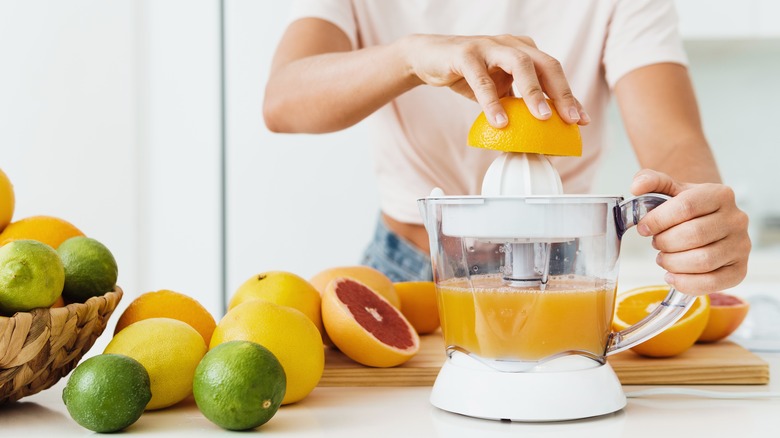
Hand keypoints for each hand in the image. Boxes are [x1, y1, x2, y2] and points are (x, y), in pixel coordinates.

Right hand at [400, 34, 589, 127]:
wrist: (429, 57)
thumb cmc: (467, 74)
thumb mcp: (497, 88)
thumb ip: (516, 100)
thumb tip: (537, 131)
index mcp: (523, 50)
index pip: (553, 72)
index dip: (569, 95)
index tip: (581, 121)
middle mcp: (511, 44)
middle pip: (545, 64)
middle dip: (561, 93)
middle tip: (570, 119)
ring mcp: (489, 46)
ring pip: (520, 64)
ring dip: (534, 92)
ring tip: (542, 118)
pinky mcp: (465, 54)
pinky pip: (482, 80)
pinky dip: (492, 102)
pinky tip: (500, 122)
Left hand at [630, 169, 750, 294]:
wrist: (708, 220)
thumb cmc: (687, 207)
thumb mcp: (669, 189)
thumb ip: (651, 181)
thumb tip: (636, 187)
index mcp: (720, 194)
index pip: (686, 207)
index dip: (658, 220)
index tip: (643, 228)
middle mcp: (736, 219)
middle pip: (694, 235)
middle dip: (665, 243)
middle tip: (656, 244)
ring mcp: (740, 246)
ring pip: (703, 261)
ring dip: (673, 263)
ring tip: (663, 258)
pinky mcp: (739, 270)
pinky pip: (712, 283)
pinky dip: (685, 283)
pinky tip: (672, 275)